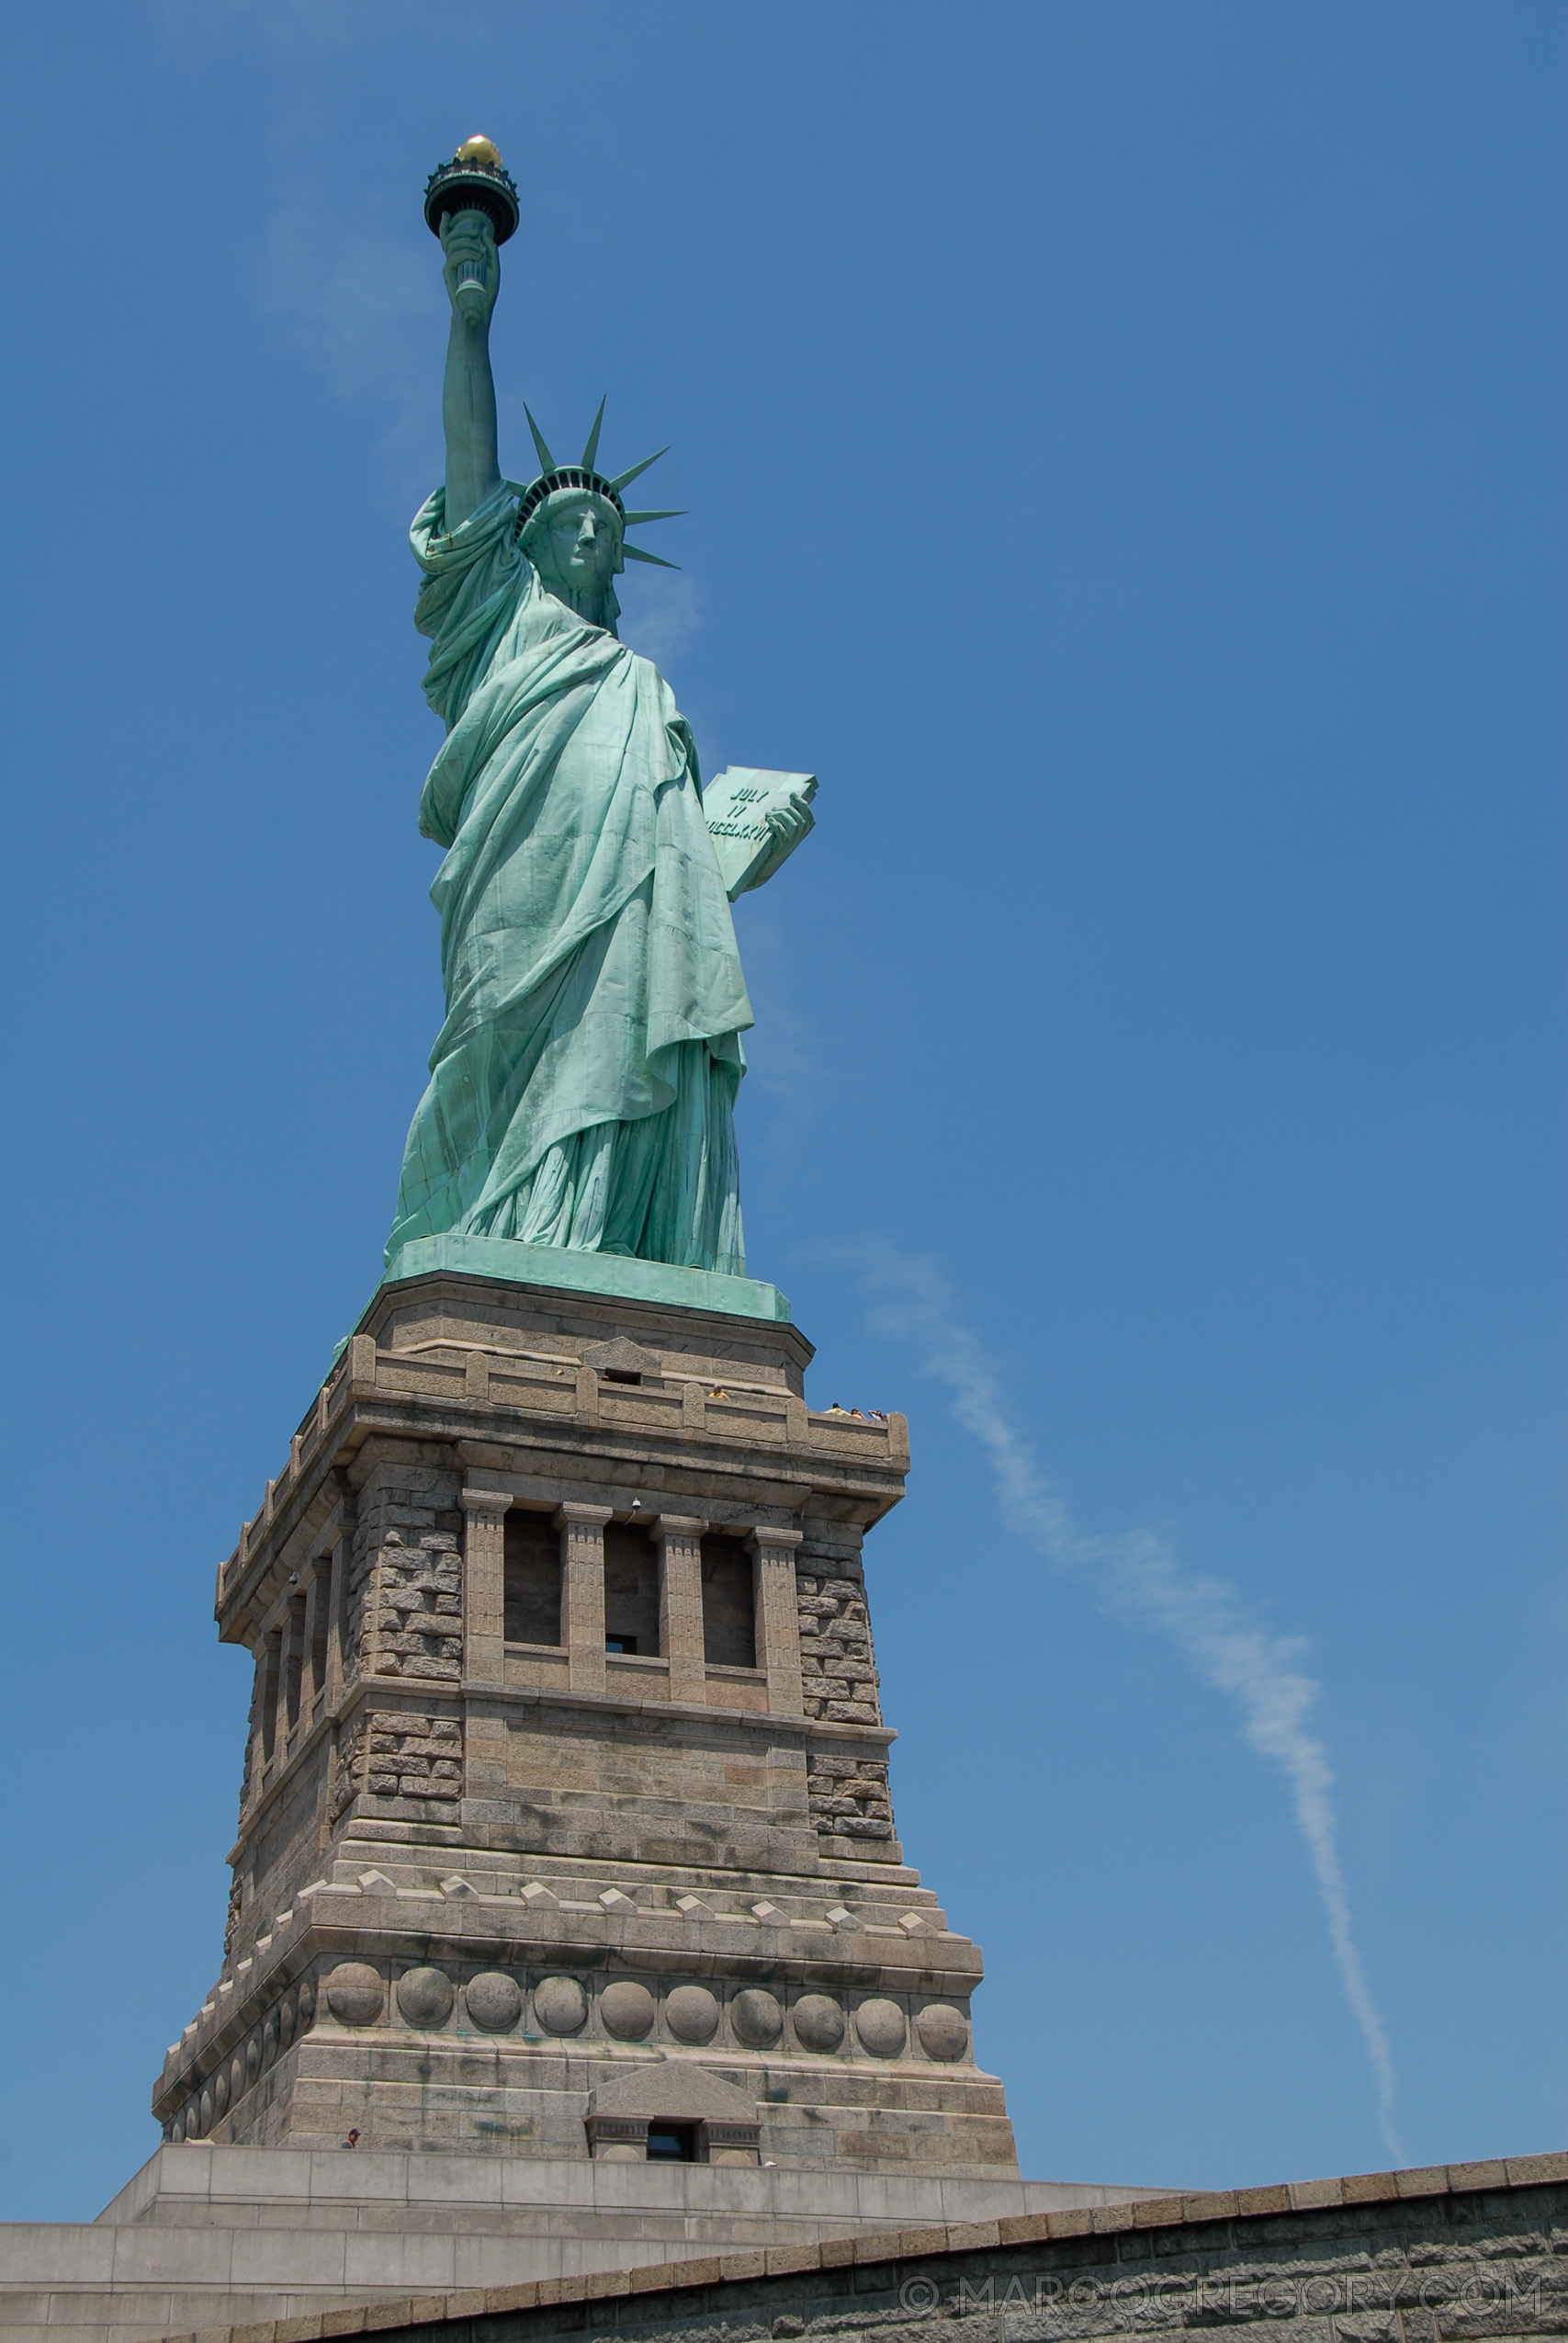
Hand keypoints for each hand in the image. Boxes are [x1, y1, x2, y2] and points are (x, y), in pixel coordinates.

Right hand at [440, 209, 498, 328]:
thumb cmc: (486, 292)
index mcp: (461, 257)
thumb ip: (491, 250)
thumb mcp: (493, 268)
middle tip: (476, 233)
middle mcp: (453, 260)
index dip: (444, 225)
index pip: (448, 238)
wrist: (480, 311)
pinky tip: (477, 255)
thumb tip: (485, 231)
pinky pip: (452, 257)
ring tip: (480, 250)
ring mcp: (450, 266)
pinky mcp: (449, 274)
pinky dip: (465, 253)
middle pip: (450, 237)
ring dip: (466, 241)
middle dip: (463, 230)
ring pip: (451, 244)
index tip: (446, 214)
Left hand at [740, 792, 815, 892]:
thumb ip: (787, 817)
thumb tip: (789, 798)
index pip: (809, 817)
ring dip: (781, 816)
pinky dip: (776, 825)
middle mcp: (798, 839)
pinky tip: (769, 821)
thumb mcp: (782, 830)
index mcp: (801, 833)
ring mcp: (791, 844)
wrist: (764, 864)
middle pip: (800, 819)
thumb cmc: (771, 843)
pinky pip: (782, 834)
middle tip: (774, 809)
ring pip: (794, 825)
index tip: (793, 795)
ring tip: (769, 814)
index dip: (802, 804)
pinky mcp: (781, 848)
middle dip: (787, 809)